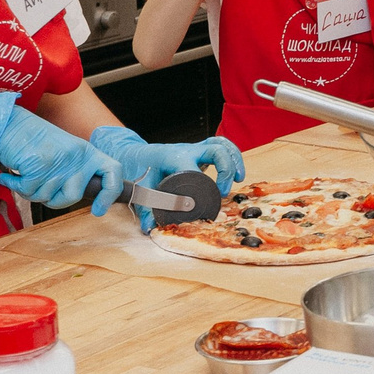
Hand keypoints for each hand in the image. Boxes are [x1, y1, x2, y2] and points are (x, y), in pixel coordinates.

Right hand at [0, 91, 124, 214]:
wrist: (7, 122)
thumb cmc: (31, 141)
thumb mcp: (63, 152)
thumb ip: (72, 171)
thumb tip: (73, 198)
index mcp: (86, 152)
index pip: (113, 172)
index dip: (109, 194)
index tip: (98, 210)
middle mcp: (76, 156)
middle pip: (74, 196)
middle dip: (55, 201)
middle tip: (39, 189)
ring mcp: (59, 160)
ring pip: (46, 196)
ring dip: (29, 191)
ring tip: (23, 173)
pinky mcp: (39, 164)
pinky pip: (28, 190)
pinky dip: (15, 185)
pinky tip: (9, 174)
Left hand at [90, 126, 245, 229]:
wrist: (134, 154)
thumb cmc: (138, 169)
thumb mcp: (140, 188)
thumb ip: (146, 208)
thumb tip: (149, 228)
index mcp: (172, 156)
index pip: (192, 168)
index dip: (200, 185)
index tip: (200, 204)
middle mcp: (187, 149)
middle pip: (215, 150)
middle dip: (225, 170)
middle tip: (223, 192)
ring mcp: (194, 148)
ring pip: (221, 145)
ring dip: (234, 160)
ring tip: (239, 178)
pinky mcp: (200, 151)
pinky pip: (222, 146)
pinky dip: (233, 156)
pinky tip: (237, 172)